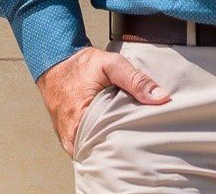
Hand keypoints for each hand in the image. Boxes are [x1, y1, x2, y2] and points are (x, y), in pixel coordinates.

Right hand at [35, 46, 170, 155]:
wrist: (54, 62)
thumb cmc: (82, 65)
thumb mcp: (111, 64)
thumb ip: (136, 80)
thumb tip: (161, 97)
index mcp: (82, 120)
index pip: (110, 145)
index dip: (129, 145)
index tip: (145, 141)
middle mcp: (72, 135)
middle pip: (102, 153)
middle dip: (120, 151)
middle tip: (140, 145)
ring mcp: (69, 140)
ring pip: (93, 154)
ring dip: (108, 150)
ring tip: (128, 146)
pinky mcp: (67, 139)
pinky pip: (85, 150)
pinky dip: (98, 147)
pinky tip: (112, 142)